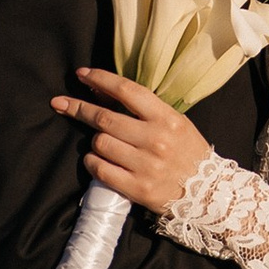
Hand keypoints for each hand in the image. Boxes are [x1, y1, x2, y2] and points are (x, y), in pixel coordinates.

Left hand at [53, 63, 209, 212]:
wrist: (207, 193)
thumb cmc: (186, 153)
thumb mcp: (173, 123)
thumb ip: (142, 109)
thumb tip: (101, 92)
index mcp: (166, 118)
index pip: (127, 91)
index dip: (100, 79)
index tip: (81, 74)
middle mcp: (156, 140)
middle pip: (104, 118)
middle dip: (79, 108)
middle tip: (61, 103)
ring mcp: (146, 165)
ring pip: (99, 144)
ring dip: (94, 141)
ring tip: (104, 144)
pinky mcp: (137, 188)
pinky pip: (99, 169)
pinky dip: (93, 162)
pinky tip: (98, 161)